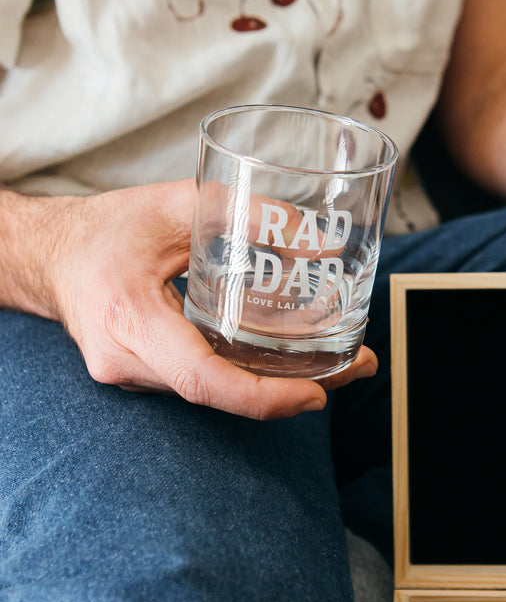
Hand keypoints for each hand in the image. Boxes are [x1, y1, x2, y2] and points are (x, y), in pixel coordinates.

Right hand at [48, 180, 376, 418]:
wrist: (53, 256)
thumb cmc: (109, 227)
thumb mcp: (181, 204)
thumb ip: (250, 214)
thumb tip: (320, 238)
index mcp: (130, 319)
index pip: (202, 380)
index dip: (262, 397)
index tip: (317, 394)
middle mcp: (127, 362)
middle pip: (220, 393)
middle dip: (292, 390)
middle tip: (357, 369)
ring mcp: (132, 375)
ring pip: (214, 393)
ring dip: (275, 385)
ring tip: (338, 364)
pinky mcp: (144, 374)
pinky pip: (202, 384)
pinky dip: (247, 377)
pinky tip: (287, 361)